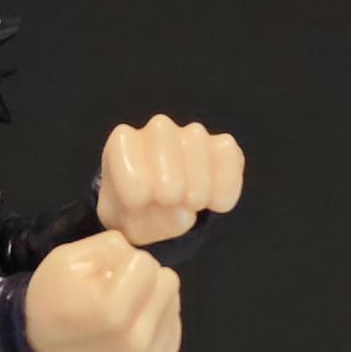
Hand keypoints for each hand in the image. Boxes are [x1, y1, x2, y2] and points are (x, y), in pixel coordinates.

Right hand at [24, 229, 181, 351]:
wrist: (49, 345)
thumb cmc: (55, 298)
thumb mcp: (66, 258)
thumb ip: (108, 245)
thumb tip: (138, 253)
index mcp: (112, 312)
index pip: (146, 263)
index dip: (123, 262)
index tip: (103, 276)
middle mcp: (137, 338)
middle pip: (168, 280)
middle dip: (143, 278)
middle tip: (116, 289)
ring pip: (174, 298)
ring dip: (151, 296)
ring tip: (122, 306)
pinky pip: (175, 320)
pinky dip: (155, 317)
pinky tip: (132, 322)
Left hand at [97, 115, 244, 244]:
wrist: (163, 217)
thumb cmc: (135, 213)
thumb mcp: (122, 221)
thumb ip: (136, 215)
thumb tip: (181, 211)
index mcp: (122, 143)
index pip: (123, 143)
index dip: (133, 175)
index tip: (138, 203)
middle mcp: (156, 130)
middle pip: (162, 133)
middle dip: (167, 174)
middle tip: (169, 201)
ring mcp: (191, 135)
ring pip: (196, 140)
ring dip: (197, 179)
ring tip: (192, 204)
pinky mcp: (222, 147)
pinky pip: (228, 154)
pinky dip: (226, 182)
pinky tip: (217, 204)